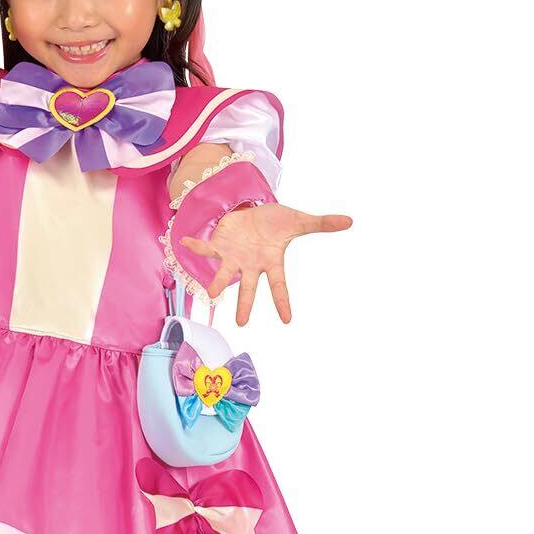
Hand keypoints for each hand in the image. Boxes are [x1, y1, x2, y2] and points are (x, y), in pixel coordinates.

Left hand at [179, 203, 351, 324]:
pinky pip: (207, 247)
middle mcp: (250, 265)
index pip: (279, 286)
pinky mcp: (220, 245)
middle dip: (244, 304)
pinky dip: (196, 245)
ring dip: (216, 282)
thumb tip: (349, 221)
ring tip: (210, 294)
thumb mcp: (298, 221)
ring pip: (223, 274)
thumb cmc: (276, 222)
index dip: (283, 301)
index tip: (288, 319)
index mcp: (270, 262)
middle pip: (247, 288)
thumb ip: (321, 224)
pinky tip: (185, 241)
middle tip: (241, 323)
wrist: (254, 211)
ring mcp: (233, 257)